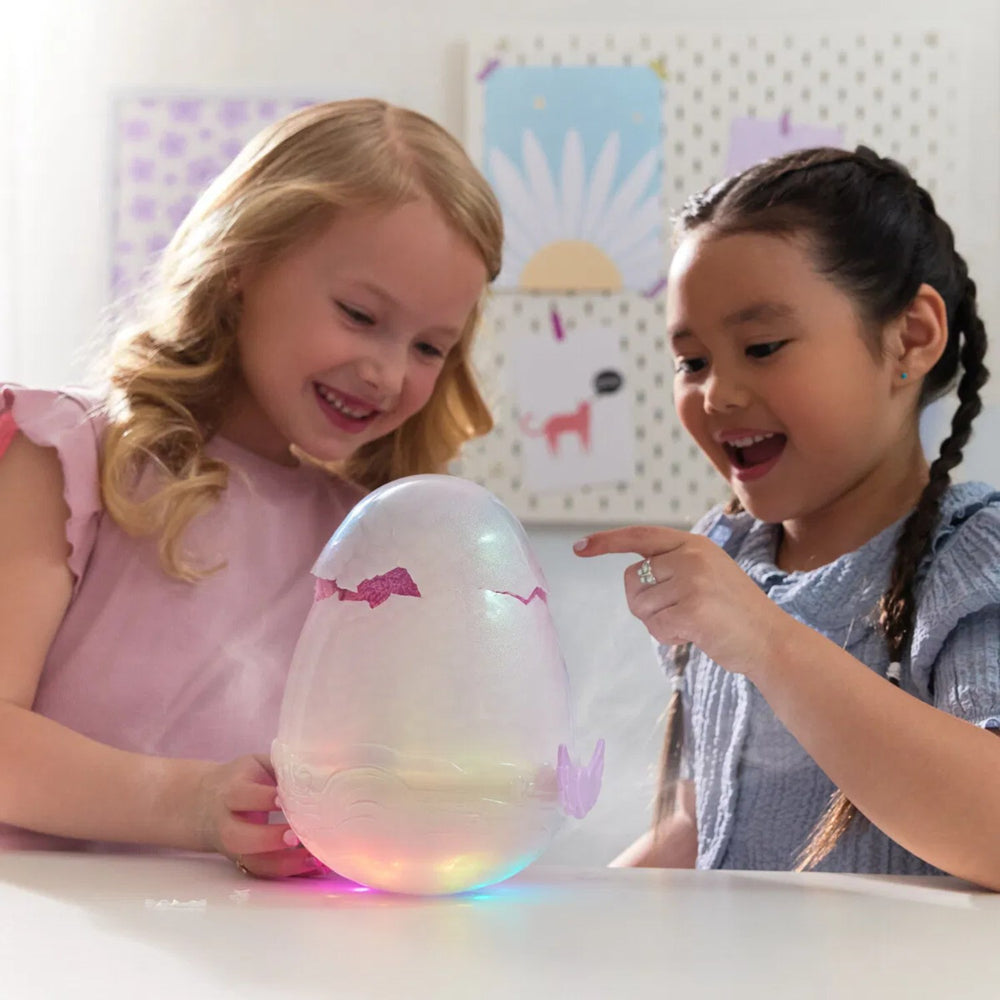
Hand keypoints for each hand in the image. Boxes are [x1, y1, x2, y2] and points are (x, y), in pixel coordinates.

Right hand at [193, 754, 320, 877]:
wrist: (206, 803)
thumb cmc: (242, 779)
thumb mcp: (256, 763)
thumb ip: (280, 765)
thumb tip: (318, 767)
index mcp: (231, 792)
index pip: (242, 796)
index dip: (263, 798)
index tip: (285, 799)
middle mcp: (227, 823)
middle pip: (240, 836)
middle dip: (268, 839)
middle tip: (296, 836)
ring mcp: (234, 847)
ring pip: (252, 861)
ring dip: (283, 863)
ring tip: (312, 859)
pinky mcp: (243, 861)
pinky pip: (262, 872)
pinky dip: (286, 872)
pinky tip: (309, 867)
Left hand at [575, 525, 788, 677]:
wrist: (771, 640)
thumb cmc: (733, 614)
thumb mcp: (707, 574)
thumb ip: (673, 567)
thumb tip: (632, 578)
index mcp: (694, 543)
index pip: (639, 536)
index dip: (607, 542)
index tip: (580, 547)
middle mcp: (691, 556)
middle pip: (632, 580)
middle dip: (644, 604)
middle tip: (678, 614)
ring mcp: (692, 581)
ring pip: (640, 606)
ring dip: (658, 623)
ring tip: (692, 623)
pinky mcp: (692, 609)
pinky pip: (655, 626)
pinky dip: (669, 637)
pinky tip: (694, 635)